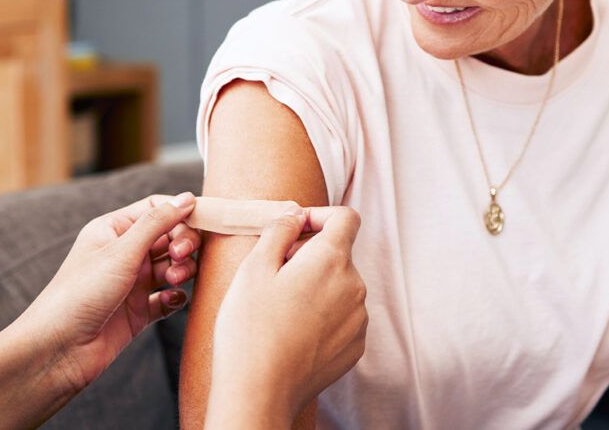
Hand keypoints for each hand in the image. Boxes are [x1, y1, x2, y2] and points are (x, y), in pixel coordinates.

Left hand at [15, 192, 201, 392]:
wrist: (58, 349)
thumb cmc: (79, 294)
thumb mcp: (121, 251)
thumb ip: (157, 223)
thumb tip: (187, 198)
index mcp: (113, 230)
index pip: (156, 210)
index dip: (180, 214)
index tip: (203, 223)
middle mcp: (124, 254)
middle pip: (169, 237)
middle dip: (183, 244)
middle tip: (180, 257)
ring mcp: (132, 283)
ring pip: (172, 268)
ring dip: (181, 270)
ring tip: (173, 280)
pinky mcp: (138, 312)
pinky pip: (169, 299)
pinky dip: (176, 298)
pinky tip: (170, 300)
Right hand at [207, 206, 367, 426]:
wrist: (259, 392)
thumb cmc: (250, 329)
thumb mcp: (254, 267)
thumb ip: (279, 229)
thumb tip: (295, 215)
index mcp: (332, 260)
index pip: (345, 218)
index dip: (319, 216)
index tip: (294, 229)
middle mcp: (355, 287)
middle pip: (339, 253)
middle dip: (309, 254)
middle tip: (273, 274)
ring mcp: (358, 320)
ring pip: (340, 286)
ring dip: (316, 286)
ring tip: (280, 307)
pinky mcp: (354, 347)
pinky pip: (342, 317)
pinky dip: (322, 315)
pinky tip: (293, 330)